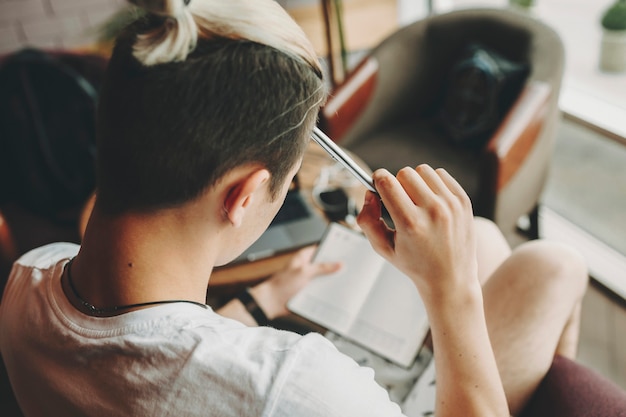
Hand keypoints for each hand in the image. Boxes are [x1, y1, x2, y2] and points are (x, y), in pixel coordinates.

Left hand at [249, 246, 340, 318]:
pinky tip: (337, 293)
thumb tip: (339, 264)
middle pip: (325, 264)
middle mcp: (307, 267)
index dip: (333, 250)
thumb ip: (322, 268)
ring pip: (324, 278)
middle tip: (350, 268)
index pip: (322, 249)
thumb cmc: (282, 285)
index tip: (346, 252)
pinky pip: (321, 289)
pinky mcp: (308, 291)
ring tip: (347, 281)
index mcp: (304, 257)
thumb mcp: (304, 272)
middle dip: (335, 267)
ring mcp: (308, 279)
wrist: (271, 303)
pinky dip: (328, 291)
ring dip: (332, 281)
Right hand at [356, 165, 477, 300]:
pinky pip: (441, 175)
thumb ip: (367, 220)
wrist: (451, 278)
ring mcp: (451, 205)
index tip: (377, 186)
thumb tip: (369, 194)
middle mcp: (433, 212)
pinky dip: (433, 183)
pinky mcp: (463, 201)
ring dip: (416, 182)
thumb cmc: (416, 264)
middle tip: (399, 201)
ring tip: (417, 201)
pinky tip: (431, 201)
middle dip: (397, 183)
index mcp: (410, 223)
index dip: (377, 180)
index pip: (386, 182)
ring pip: (423, 170)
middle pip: (404, 173)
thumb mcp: (383, 248)